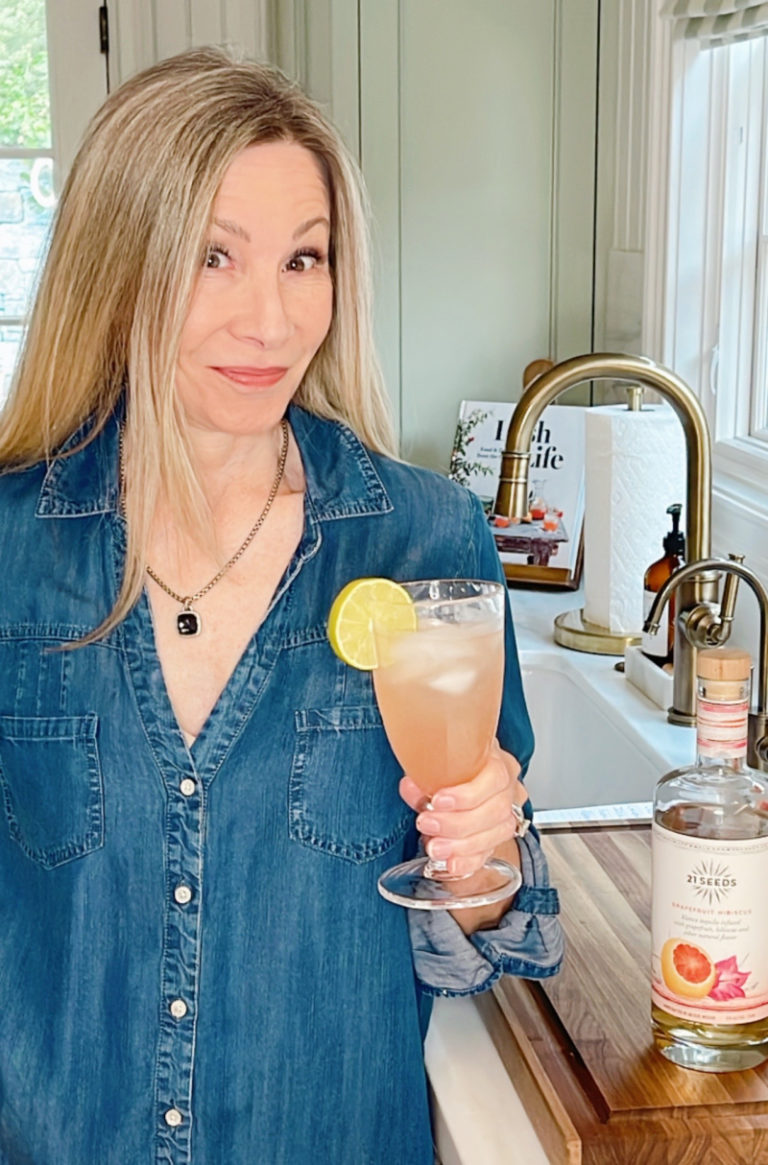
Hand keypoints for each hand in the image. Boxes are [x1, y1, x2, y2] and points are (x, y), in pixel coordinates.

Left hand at [399, 741, 528, 879]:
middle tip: (427, 824)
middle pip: (496, 811)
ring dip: (462, 845)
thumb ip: (424, 775)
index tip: (438, 801)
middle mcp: (508, 788)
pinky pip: (490, 853)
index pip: (495, 778)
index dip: (467, 794)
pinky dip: (468, 861)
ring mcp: (507, 814)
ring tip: (434, 847)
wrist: (456, 778)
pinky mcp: (497, 837)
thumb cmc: (451, 767)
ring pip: (496, 834)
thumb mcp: (437, 763)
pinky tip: (451, 864)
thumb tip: (411, 786)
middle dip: (458, 823)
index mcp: (497, 762)